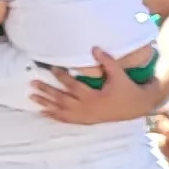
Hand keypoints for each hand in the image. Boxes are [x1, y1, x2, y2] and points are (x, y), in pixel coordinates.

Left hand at [30, 64, 164, 126]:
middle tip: (32, 84)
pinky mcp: (86, 120)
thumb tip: (94, 48)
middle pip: (62, 99)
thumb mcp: (119, 75)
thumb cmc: (127, 89)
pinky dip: (54, 116)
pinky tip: (42, 113)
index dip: (62, 77)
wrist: (137, 107)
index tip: (52, 68)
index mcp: (94, 98)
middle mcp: (87, 109)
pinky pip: (66, 120)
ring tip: (31, 97)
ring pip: (61, 111)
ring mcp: (85, 116)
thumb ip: (107, 62)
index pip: (73, 86)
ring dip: (45, 104)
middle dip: (46, 91)